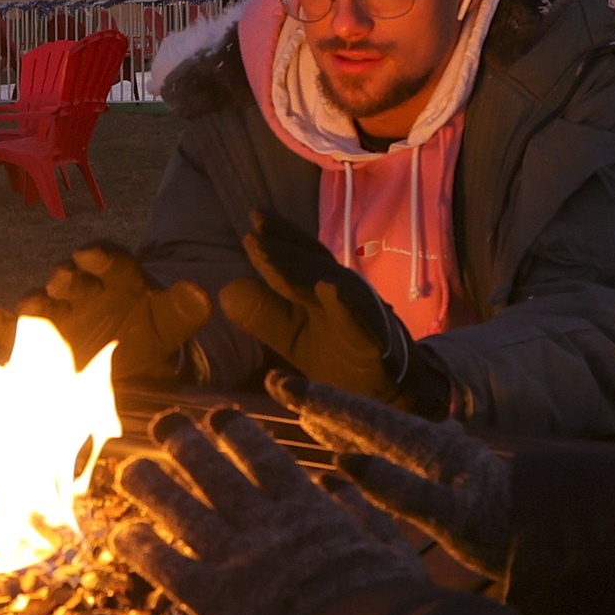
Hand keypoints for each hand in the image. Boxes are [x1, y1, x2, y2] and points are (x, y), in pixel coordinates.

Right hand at [9, 245, 213, 380]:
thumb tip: (200, 294)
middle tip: (61, 281)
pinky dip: (3, 331)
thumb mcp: (172, 322)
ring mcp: (59, 316)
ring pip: (41, 304)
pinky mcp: (40, 342)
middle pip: (70, 277)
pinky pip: (17, 333)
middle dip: (65, 277)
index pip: (108, 258)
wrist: (130, 361)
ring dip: (35, 305)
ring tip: (29, 310)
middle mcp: (83, 290)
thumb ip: (185, 309)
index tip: (89, 254)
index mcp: (116, 277)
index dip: (98, 255)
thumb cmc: (150, 330)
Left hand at [110, 411, 426, 614]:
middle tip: (165, 423)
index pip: (265, 458)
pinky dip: (141, 547)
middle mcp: (264, 525)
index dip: (238, 433)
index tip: (219, 416)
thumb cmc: (391, 611)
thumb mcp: (392, 553)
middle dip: (186, 444)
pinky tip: (121, 534)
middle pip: (214, 473)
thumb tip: (336, 481)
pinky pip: (166, 566)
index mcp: (308, 510)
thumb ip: (363, 514)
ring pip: (181, 510)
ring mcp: (235, 560)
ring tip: (129, 470)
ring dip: (152, 486)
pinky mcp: (212, 601)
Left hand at [218, 215, 451, 416]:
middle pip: (314, 263)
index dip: (280, 236)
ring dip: (302, 271)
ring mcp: (363, 316)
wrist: (389, 395)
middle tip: (254, 234)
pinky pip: (360, 322)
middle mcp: (346, 294)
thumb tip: (225, 290)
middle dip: (284, 247)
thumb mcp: (293, 337)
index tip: (254, 219)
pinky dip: (345, 305)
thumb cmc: (341, 359)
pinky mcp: (376, 344)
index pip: (302, 256)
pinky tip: (328, 290)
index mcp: (325, 289)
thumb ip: (263, 314)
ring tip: (270, 260)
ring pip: (332, 285)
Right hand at [271, 375, 510, 578]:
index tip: (283, 383)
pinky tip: (352, 454)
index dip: (321, 401)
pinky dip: (363, 448)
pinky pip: (390, 455)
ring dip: (339, 421)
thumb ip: (402, 491)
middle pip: (364, 417)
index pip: (364, 418)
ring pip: (374, 434)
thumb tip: (346, 463)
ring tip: (304, 410)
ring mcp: (433, 458)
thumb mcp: (452, 517)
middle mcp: (427, 444)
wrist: (547, 537)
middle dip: (322, 402)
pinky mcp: (440, 475)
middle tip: (278, 382)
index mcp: (426, 448)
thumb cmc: (499, 532)